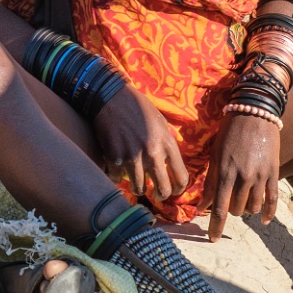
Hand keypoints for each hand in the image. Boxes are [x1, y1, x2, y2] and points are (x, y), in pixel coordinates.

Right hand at [91, 87, 189, 202]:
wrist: (111, 97)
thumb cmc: (138, 107)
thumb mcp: (161, 122)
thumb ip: (166, 144)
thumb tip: (169, 164)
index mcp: (167, 143)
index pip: (181, 177)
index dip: (179, 189)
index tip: (174, 191)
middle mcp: (152, 153)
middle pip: (163, 189)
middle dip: (161, 195)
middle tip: (156, 195)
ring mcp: (133, 157)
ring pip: (139, 188)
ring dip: (138, 189)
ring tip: (136, 185)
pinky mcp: (114, 158)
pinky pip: (117, 179)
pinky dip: (117, 177)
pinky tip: (117, 171)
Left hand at [202, 112, 281, 241]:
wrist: (254, 114)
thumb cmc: (229, 133)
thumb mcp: (215, 155)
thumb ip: (209, 182)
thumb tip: (201, 206)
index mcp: (225, 172)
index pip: (219, 208)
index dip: (215, 226)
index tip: (212, 239)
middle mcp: (243, 177)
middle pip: (237, 209)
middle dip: (230, 210)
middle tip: (228, 201)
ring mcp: (260, 176)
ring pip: (253, 207)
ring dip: (246, 209)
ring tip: (242, 201)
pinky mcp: (273, 173)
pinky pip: (273, 200)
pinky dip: (269, 213)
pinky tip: (264, 220)